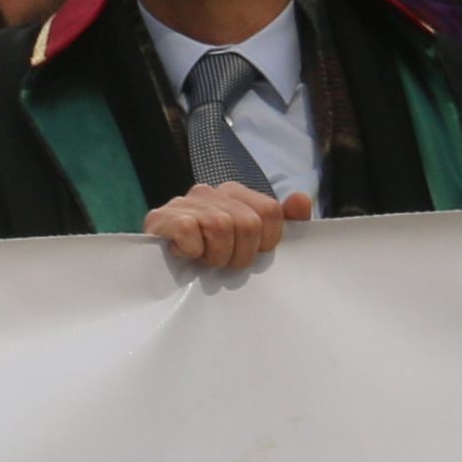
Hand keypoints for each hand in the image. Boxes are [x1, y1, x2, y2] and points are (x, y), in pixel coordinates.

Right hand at [146, 183, 306, 274]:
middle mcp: (210, 192)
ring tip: (204, 260)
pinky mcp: (161, 217)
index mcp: (235, 193)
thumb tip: (301, 199)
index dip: (265, 242)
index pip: (270, 211)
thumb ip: (283, 220)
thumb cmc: (211, 256)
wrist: (160, 270)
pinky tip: (185, 253)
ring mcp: (185, 203)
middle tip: (224, 263)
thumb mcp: (252, 240)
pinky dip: (191, 249)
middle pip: (247, 223)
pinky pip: (189, 230)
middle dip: (239, 255)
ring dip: (215, 256)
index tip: (250, 253)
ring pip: (220, 227)